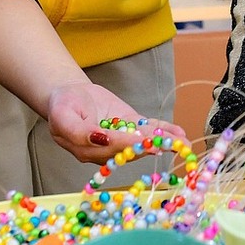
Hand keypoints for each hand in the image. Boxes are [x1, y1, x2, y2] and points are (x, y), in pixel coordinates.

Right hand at [45, 79, 184, 163]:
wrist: (69, 94)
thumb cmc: (62, 106)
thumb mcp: (62, 116)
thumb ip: (78, 132)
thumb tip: (100, 139)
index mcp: (88, 150)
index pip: (109, 149)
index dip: (125, 145)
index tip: (140, 142)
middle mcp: (108, 149)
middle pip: (131, 149)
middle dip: (152, 147)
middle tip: (171, 146)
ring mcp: (121, 137)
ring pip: (144, 141)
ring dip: (164, 141)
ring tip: (182, 143)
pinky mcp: (130, 127)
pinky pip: (148, 130)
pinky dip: (164, 131)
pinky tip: (179, 134)